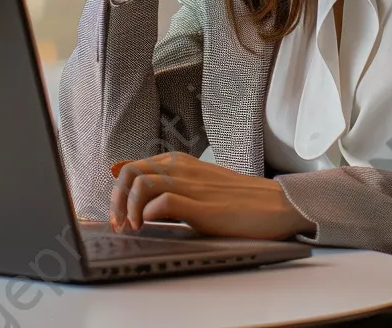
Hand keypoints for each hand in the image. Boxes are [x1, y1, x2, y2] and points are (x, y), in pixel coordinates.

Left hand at [109, 152, 315, 239]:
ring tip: (133, 228)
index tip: (117, 215)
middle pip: (130, 172)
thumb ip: (168, 182)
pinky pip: (163, 202)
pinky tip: (150, 228)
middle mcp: (182, 168)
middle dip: (116, 201)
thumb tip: (129, 183)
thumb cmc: (238, 198)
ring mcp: (191, 186)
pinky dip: (149, 216)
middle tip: (120, 225)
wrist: (275, 204)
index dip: (117, 192)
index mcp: (180, 162)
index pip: (133, 166)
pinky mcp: (201, 206)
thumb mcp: (199, 183)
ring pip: (140, 183)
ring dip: (128, 208)